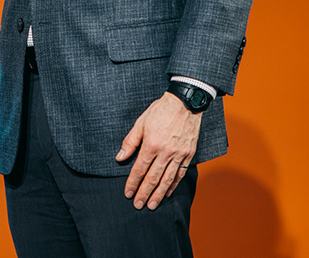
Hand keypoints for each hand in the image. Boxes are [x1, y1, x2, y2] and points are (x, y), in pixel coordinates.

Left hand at [115, 92, 201, 209]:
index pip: (139, 169)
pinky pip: (180, 173)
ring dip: (158, 194)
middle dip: (144, 193)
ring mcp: (178, 154)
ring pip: (167, 179)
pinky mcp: (188, 154)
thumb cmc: (161, 111)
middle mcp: (165, 152)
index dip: (132, 183)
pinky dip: (173, 185)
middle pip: (153, 178)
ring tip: (152, 205)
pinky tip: (167, 192)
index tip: (128, 193)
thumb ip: (130, 142)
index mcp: (151, 145)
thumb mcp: (141, 123)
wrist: (185, 103)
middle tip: (138, 205)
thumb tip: (120, 157)